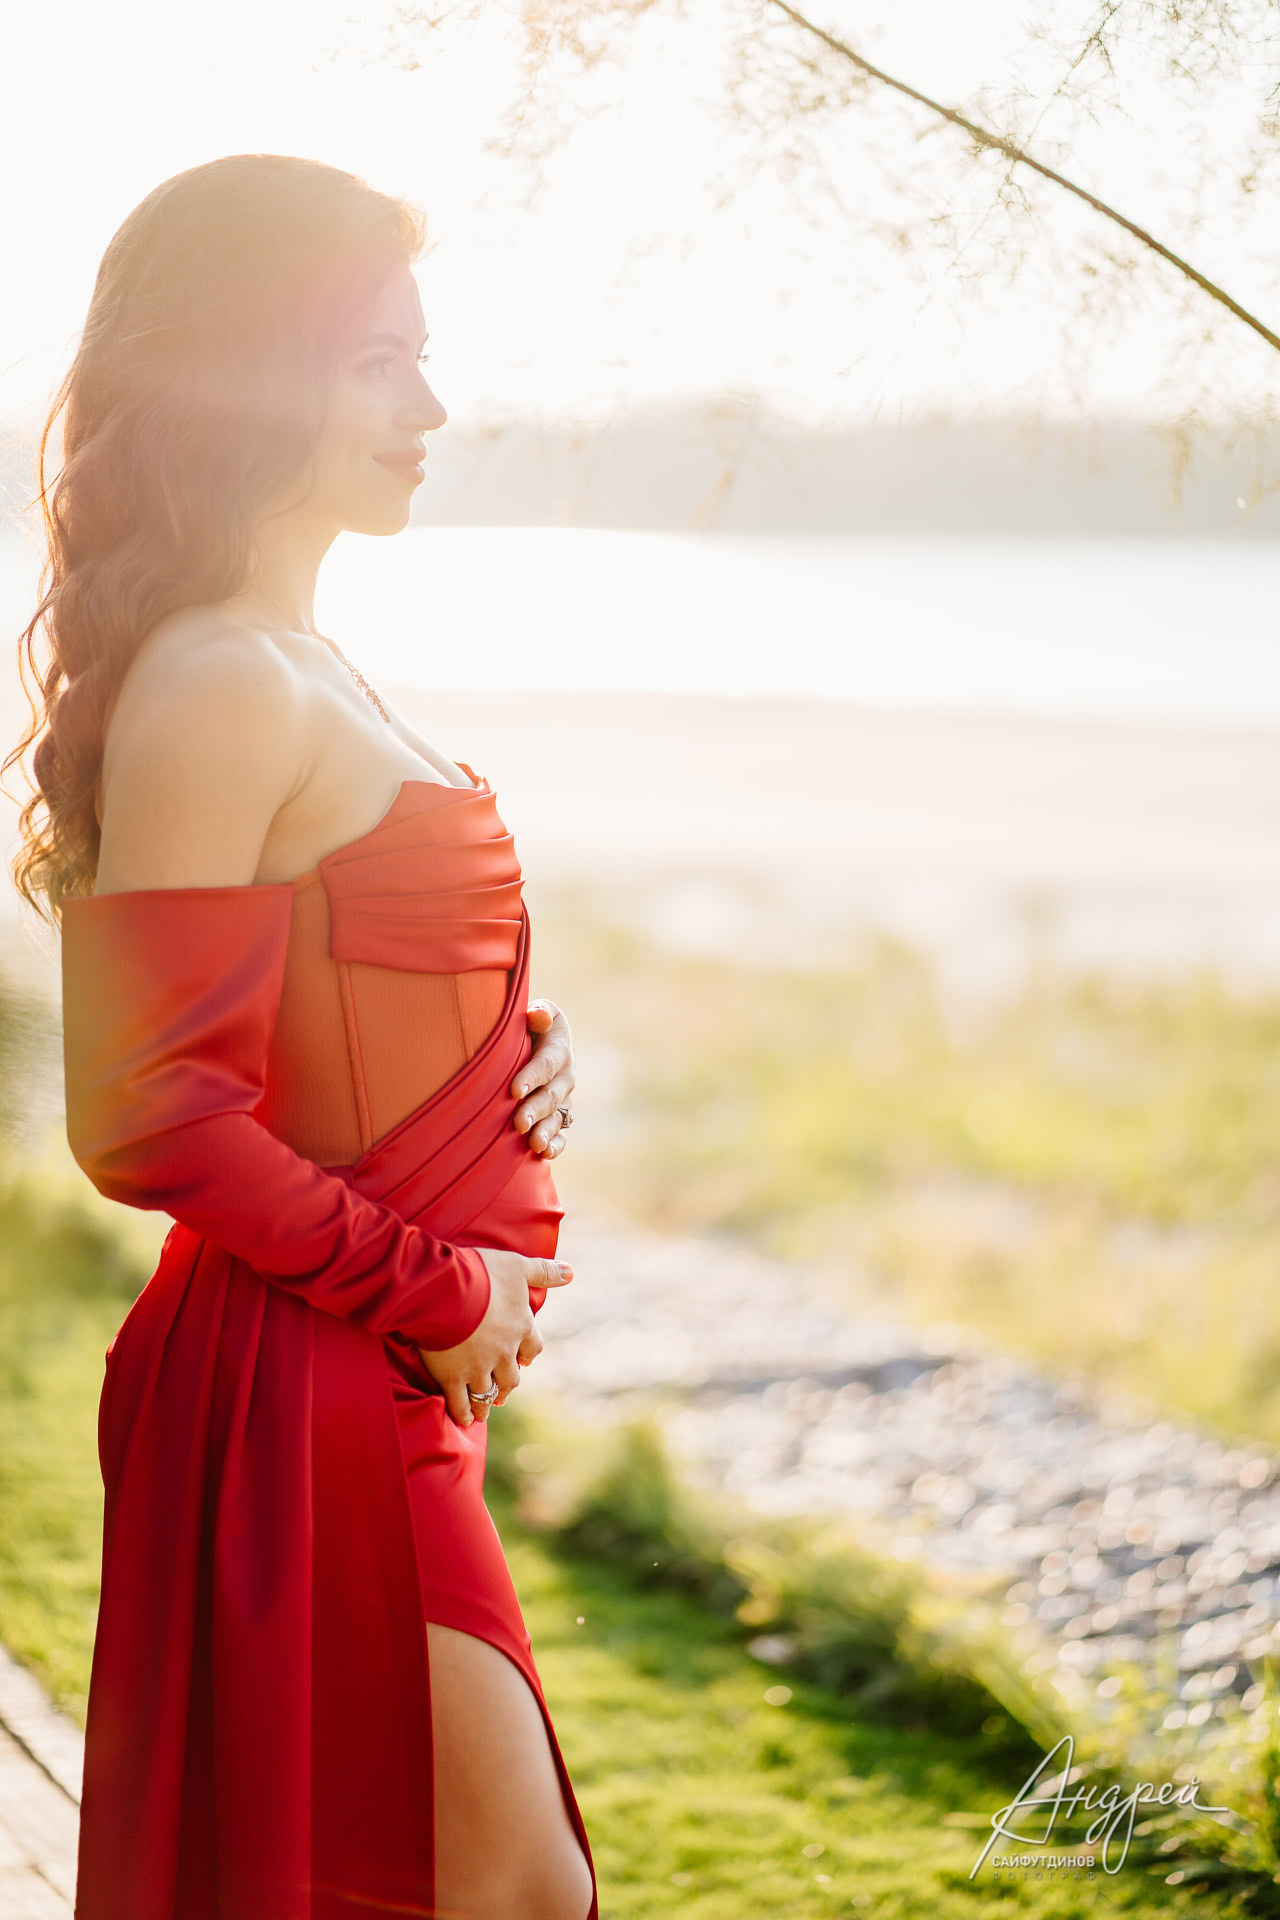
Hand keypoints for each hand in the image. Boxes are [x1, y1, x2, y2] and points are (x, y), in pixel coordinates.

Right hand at [417, 1248, 573, 1426]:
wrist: (448, 1291)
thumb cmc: (483, 1274)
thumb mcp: (518, 1266)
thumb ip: (544, 1271)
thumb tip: (571, 1273)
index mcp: (521, 1327)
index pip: (533, 1348)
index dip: (527, 1356)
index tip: (524, 1362)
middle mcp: (504, 1353)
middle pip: (511, 1377)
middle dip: (506, 1385)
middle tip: (502, 1392)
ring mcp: (479, 1368)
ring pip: (487, 1393)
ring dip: (486, 1403)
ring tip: (483, 1412)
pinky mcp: (453, 1377)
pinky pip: (461, 1402)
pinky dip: (463, 1413)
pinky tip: (464, 1420)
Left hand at [511, 1000, 574, 1157]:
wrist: (534, 1041)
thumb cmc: (527, 1024)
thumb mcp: (535, 1011)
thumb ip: (538, 1012)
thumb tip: (538, 1016)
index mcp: (558, 1048)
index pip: (546, 1063)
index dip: (531, 1076)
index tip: (514, 1090)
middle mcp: (564, 1076)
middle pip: (551, 1095)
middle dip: (536, 1110)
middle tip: (518, 1122)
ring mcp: (562, 1098)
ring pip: (557, 1117)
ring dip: (546, 1131)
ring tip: (534, 1144)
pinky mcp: (558, 1116)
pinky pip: (562, 1133)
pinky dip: (556, 1145)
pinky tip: (544, 1154)